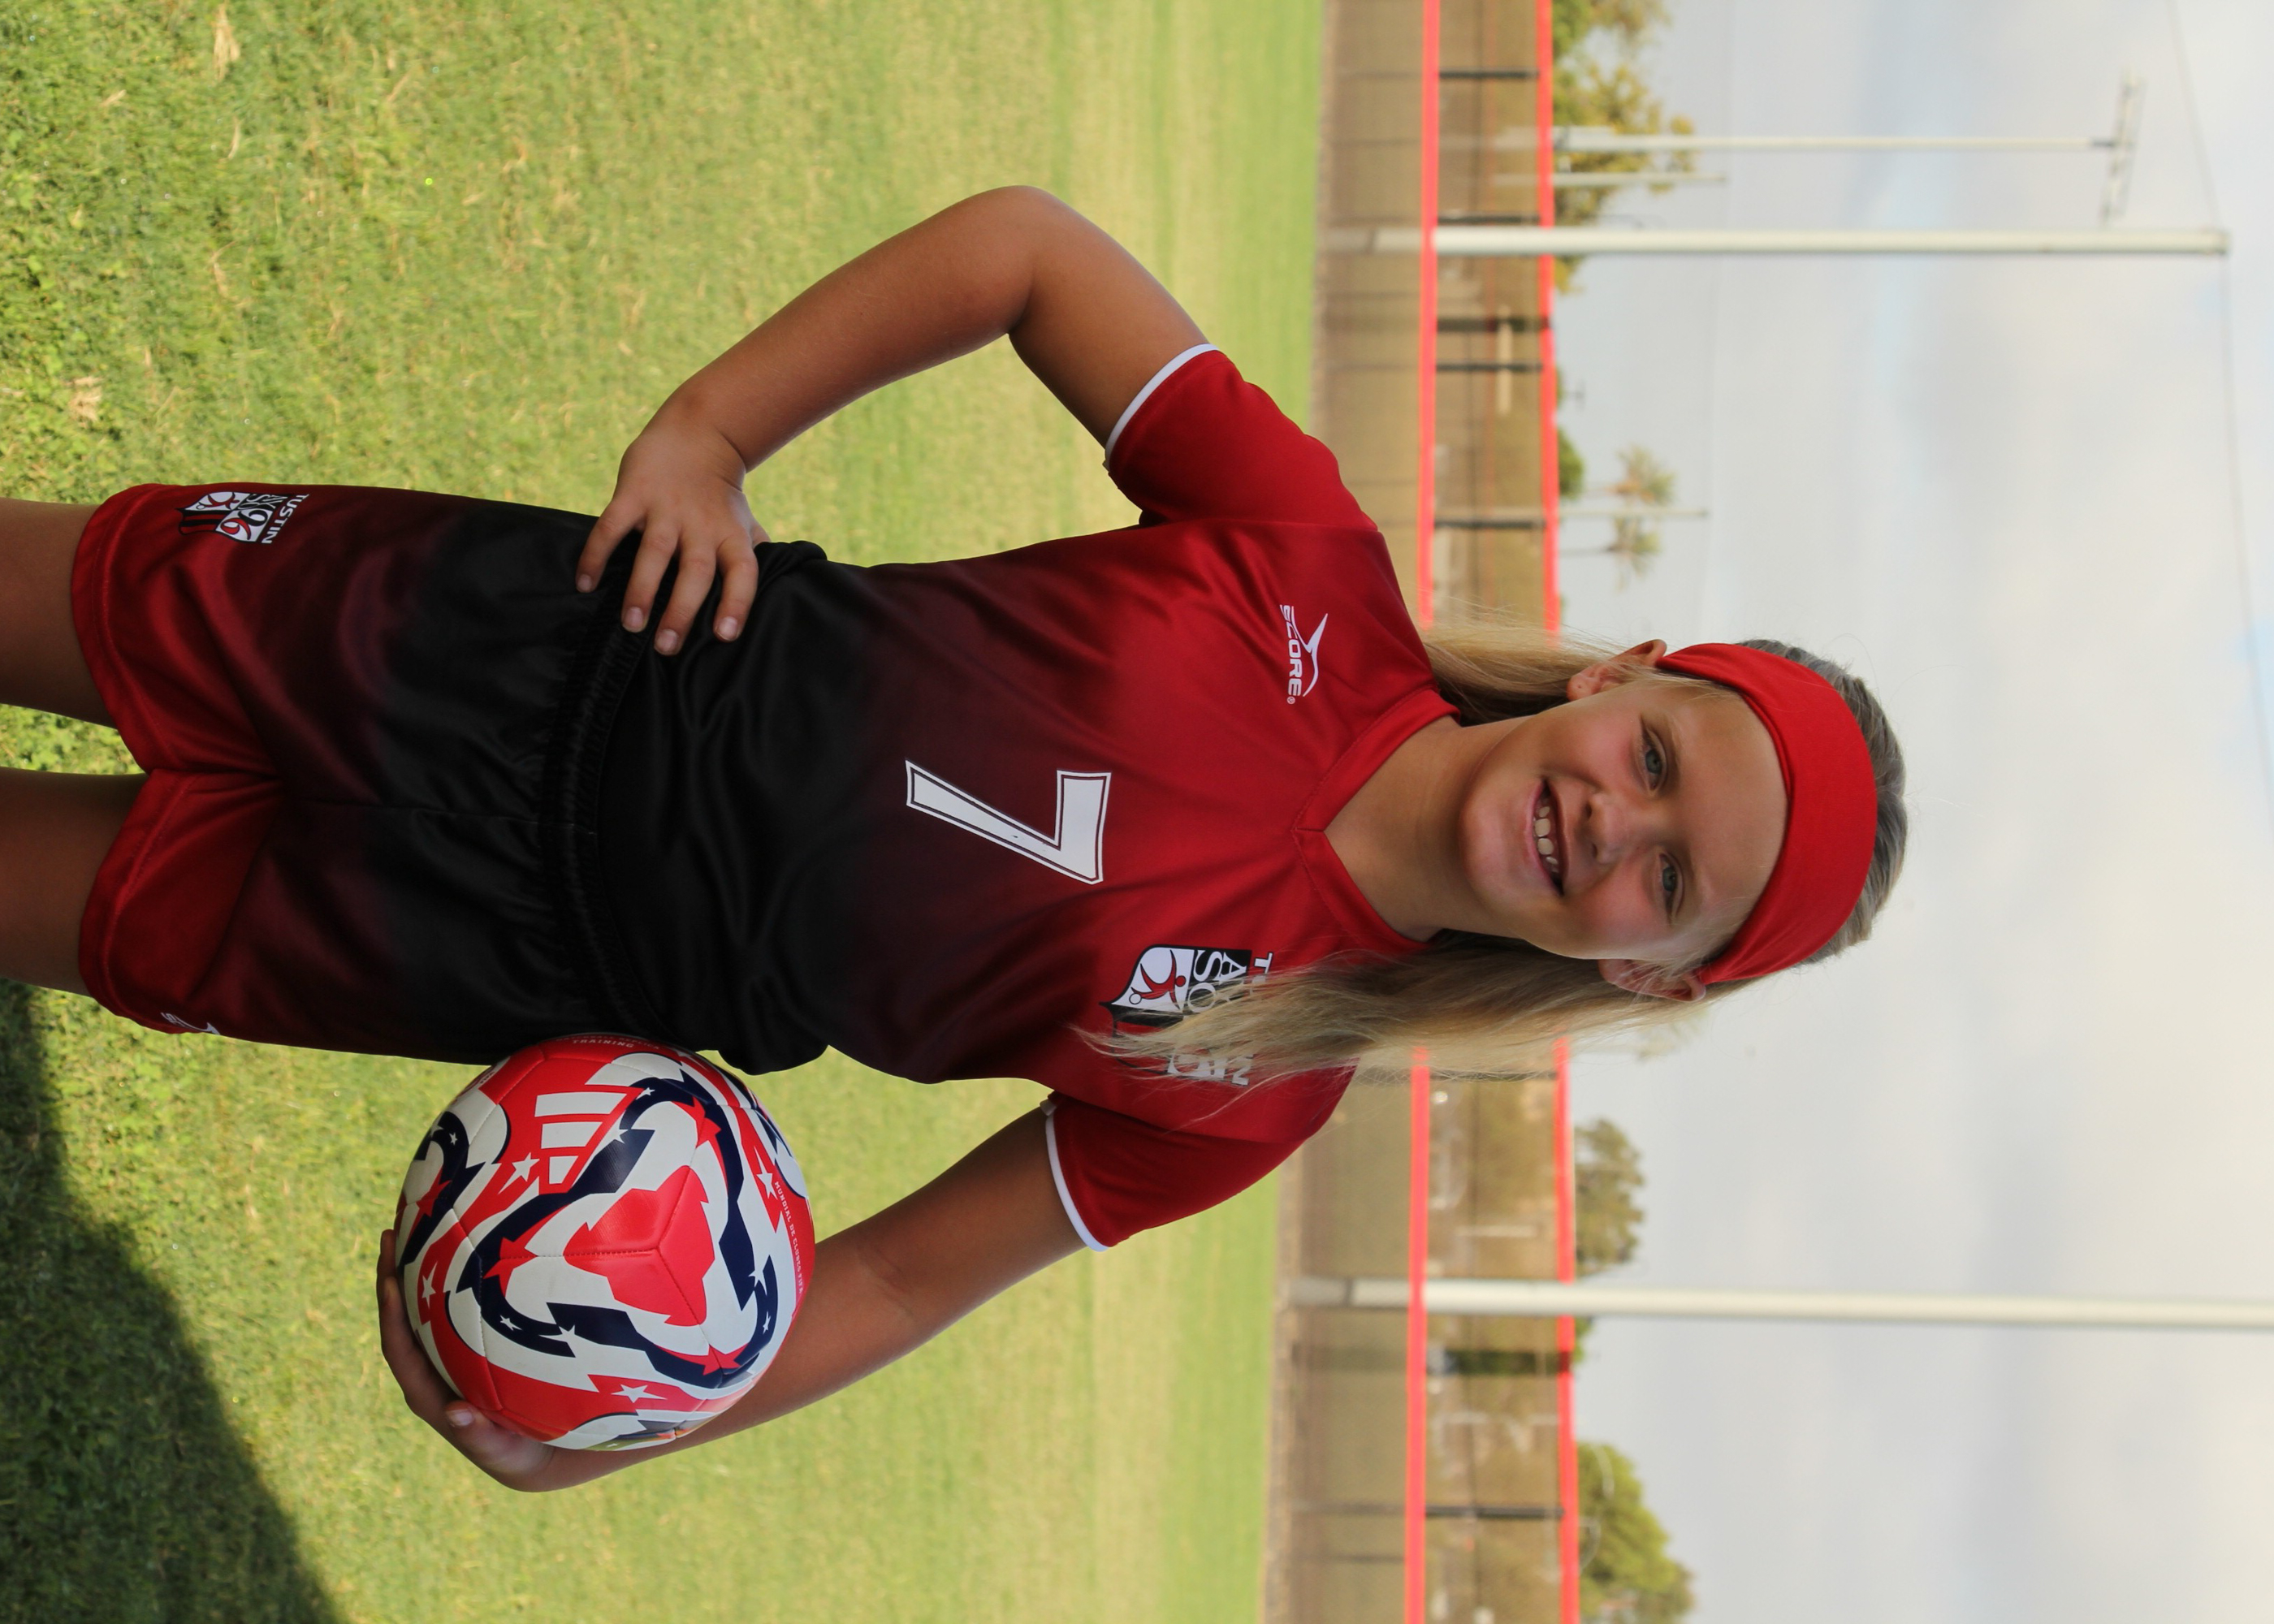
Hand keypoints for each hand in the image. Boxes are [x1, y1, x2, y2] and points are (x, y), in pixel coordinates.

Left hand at [376, 1227, 577, 1491]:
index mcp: (427, 1393)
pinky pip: (446, 1306)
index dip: (390, 1313)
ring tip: (417, 1224)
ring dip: (415, 1268)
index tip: (388, 1276)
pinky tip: (460, 1244)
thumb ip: (478, 1436)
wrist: (530, 1453)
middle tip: (392, 1229)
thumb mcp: (502, 1450)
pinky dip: (445, 1275)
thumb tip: (454, 1414)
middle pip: (400, 1318)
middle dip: (392, 1275)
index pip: (399, 1348)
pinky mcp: (462, 1346)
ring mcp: (444, 1355)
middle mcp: (428, 1370)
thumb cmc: (517, 1451)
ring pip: (420, 1307)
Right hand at [576, 407, 765, 655]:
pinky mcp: (633, 493)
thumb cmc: (721, 494)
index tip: (725, 635)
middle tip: (666, 646)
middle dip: (681, 611)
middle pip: (696, 572)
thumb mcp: (744, 522)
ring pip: (655, 554)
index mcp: (732, 535)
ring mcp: (667, 508)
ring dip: (641, 590)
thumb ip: (753, 557)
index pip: (743, 573)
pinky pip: (611, 527)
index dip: (737, 603)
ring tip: (630, 623)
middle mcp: (702, 524)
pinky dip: (596, 555)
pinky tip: (585, 585)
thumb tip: (770, 597)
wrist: (698, 434)